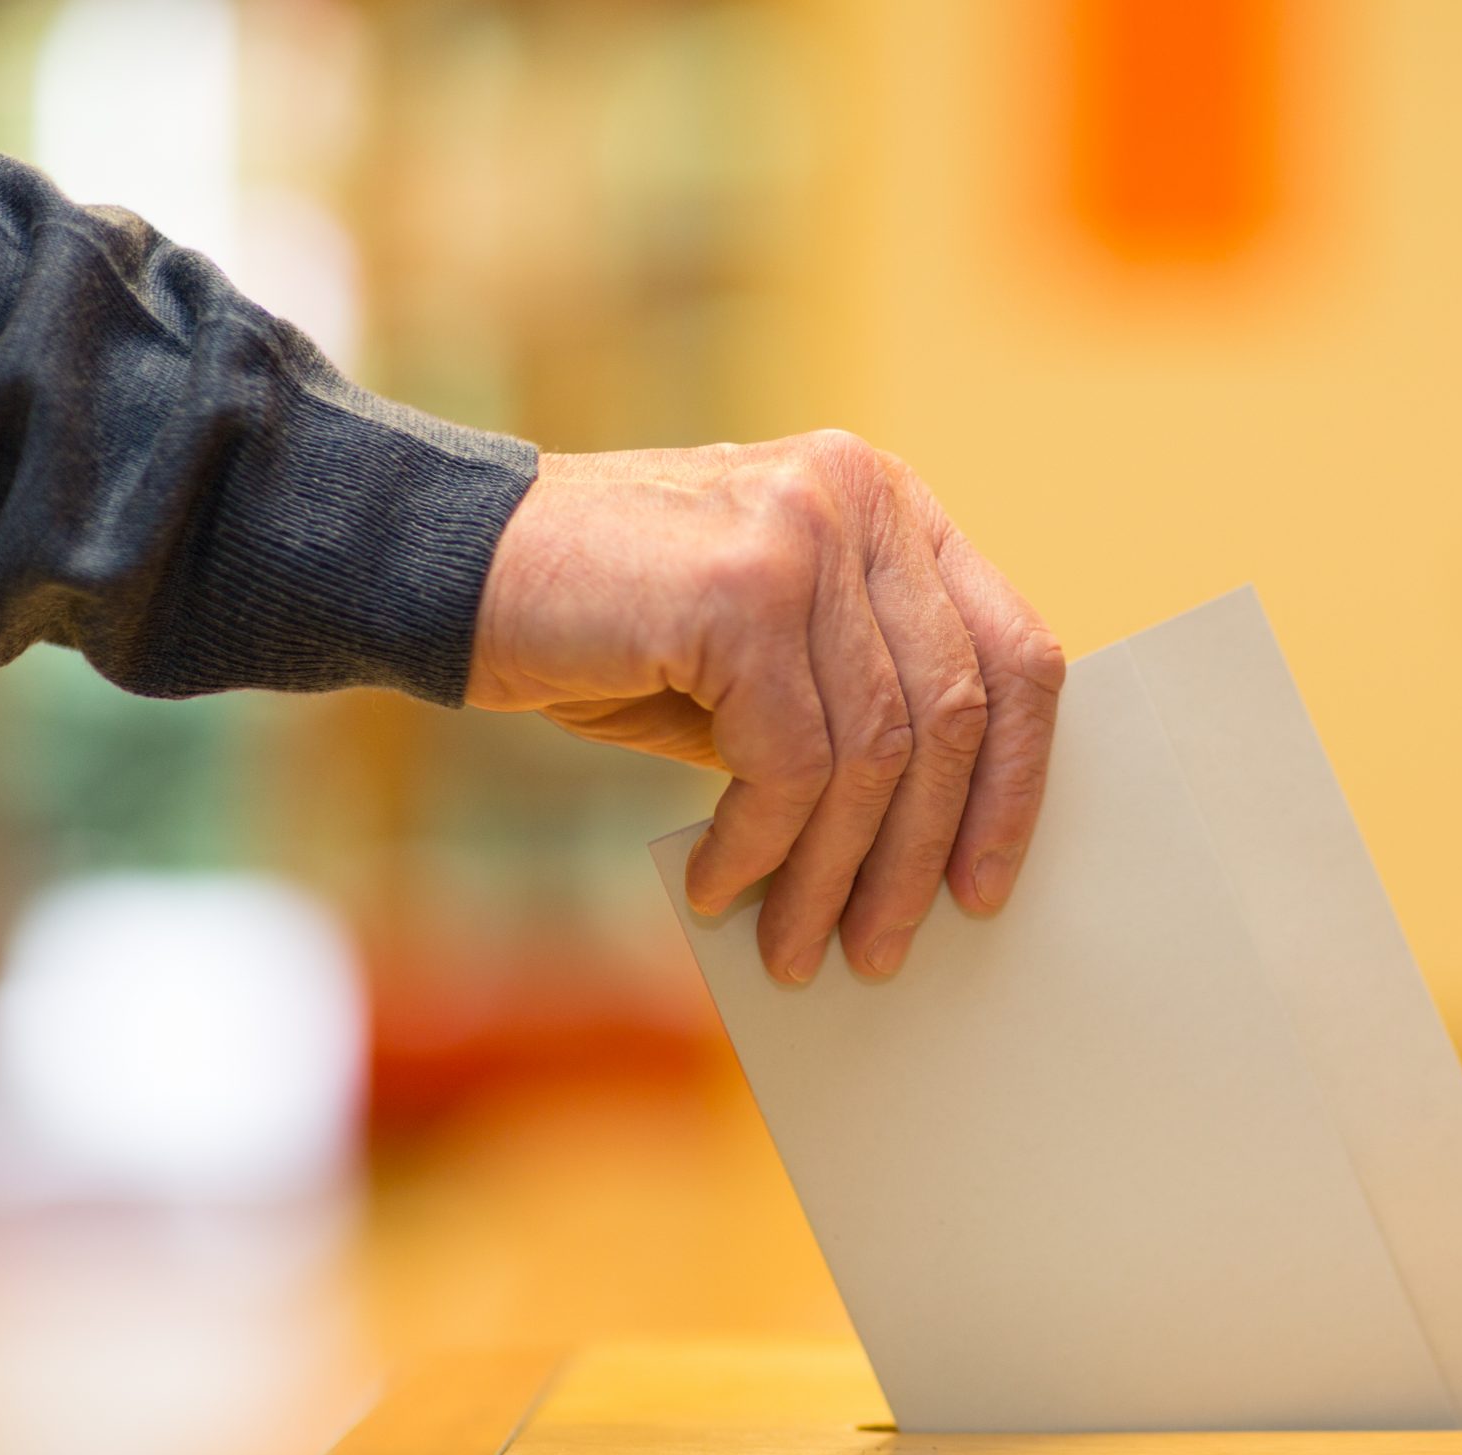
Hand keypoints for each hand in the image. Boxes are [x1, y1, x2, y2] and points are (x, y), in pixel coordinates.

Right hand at [467, 431, 1066, 982]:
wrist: (444, 564)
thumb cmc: (613, 628)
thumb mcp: (766, 663)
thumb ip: (854, 712)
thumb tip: (934, 852)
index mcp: (892, 506)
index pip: (1015, 652)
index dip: (1017, 782)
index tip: (986, 884)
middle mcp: (864, 497)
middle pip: (953, 714)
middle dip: (918, 855)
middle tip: (883, 949)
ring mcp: (807, 531)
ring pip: (873, 751)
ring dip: (833, 873)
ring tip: (797, 947)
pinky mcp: (742, 588)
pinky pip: (791, 762)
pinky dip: (760, 845)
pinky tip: (718, 886)